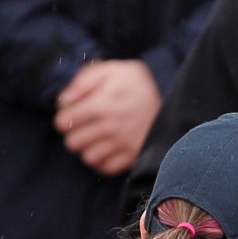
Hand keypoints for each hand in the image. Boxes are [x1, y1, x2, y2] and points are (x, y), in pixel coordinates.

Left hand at [54, 60, 161, 175]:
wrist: (174, 101)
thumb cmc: (137, 84)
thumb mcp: (112, 70)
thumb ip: (84, 80)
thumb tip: (64, 101)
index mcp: (100, 105)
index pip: (63, 122)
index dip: (63, 118)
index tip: (71, 114)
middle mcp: (110, 128)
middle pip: (73, 143)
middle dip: (73, 135)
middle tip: (82, 128)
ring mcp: (122, 144)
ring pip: (88, 157)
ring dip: (87, 149)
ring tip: (94, 140)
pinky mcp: (134, 156)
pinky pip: (107, 168)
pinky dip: (102, 162)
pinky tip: (105, 151)